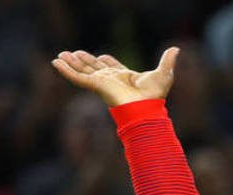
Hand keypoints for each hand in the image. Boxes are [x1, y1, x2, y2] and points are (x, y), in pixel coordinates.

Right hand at [51, 47, 179, 106]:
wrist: (147, 107)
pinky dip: (66, 70)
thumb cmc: (156, 95)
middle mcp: (112, 80)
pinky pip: (77, 77)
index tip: (102, 56)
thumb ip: (167, 61)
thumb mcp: (163, 73)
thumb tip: (177, 49)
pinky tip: (56, 63)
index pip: (112, 67)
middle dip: (84, 60)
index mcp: (125, 77)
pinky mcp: (96, 85)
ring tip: (61, 55)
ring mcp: (102, 83)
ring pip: (83, 71)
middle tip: (74, 53)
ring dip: (72, 63)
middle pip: (94, 67)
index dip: (107, 61)